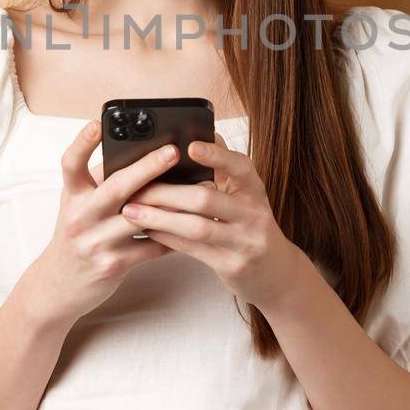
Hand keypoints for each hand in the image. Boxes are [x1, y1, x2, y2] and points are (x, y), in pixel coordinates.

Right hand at [23, 120, 180, 327]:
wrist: (59, 286)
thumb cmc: (77, 235)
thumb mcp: (78, 205)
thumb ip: (100, 181)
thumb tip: (138, 152)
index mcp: (72, 196)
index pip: (70, 165)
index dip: (81, 143)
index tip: (96, 123)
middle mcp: (80, 217)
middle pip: (115, 188)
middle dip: (146, 168)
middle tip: (173, 152)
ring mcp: (95, 242)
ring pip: (139, 218)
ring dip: (171, 204)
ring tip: (198, 189)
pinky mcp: (112, 265)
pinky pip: (150, 248)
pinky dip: (171, 236)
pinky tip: (191, 225)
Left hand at [118, 133, 303, 309]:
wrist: (277, 273)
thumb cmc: (250, 225)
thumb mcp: (246, 196)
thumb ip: (225, 171)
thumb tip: (198, 137)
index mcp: (255, 190)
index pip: (240, 167)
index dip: (216, 156)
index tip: (190, 147)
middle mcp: (254, 214)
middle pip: (206, 199)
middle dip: (167, 193)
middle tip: (138, 187)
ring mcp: (244, 242)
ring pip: (197, 227)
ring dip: (160, 218)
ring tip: (132, 210)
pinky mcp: (232, 265)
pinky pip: (194, 250)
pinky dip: (167, 238)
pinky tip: (147, 230)